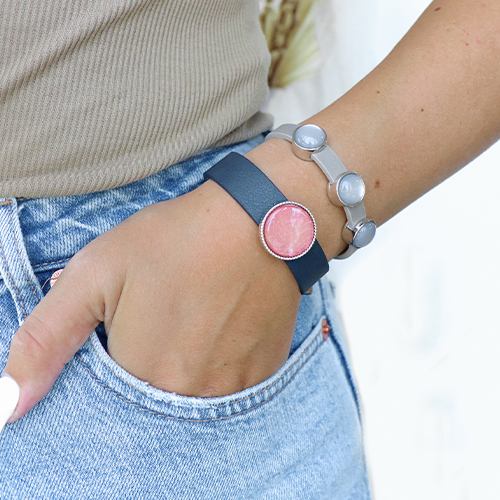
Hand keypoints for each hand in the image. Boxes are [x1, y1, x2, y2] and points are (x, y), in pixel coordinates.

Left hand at [2, 176, 301, 422]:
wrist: (260, 221)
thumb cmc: (178, 240)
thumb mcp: (96, 273)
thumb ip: (46, 338)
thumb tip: (8, 405)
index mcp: (141, 374)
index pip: (110, 398)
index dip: (116, 356)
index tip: (133, 323)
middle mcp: (189, 394)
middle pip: (152, 397)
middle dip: (149, 361)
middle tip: (167, 313)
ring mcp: (232, 389)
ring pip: (191, 395)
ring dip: (185, 364)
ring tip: (193, 317)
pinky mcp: (262, 374)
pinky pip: (227, 387)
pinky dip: (216, 363)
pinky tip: (219, 325)